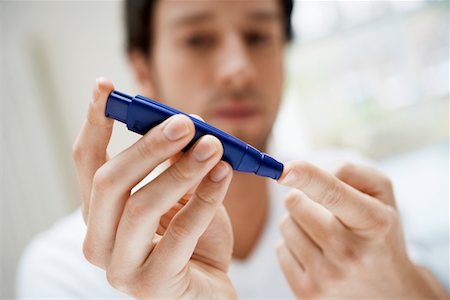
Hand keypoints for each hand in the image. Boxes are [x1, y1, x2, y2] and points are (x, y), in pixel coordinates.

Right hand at [73, 78, 235, 298]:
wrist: (207, 287)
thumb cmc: (192, 239)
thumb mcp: (180, 192)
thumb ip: (174, 162)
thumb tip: (185, 122)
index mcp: (100, 213)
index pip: (86, 162)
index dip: (95, 122)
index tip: (105, 86)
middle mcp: (99, 240)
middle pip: (109, 181)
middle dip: (147, 146)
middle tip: (184, 123)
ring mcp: (120, 267)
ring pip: (140, 206)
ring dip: (181, 170)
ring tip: (213, 145)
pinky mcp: (150, 285)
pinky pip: (179, 235)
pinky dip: (205, 199)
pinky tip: (224, 174)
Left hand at [276, 161, 447, 298]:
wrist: (390, 291)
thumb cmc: (380, 232)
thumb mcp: (382, 195)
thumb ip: (349, 171)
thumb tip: (304, 172)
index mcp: (374, 223)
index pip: (333, 194)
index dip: (307, 177)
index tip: (285, 170)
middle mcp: (351, 252)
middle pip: (297, 204)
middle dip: (302, 196)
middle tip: (321, 208)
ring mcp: (328, 277)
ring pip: (286, 225)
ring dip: (297, 221)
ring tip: (323, 233)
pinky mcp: (308, 293)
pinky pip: (280, 249)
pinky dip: (293, 245)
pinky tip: (316, 253)